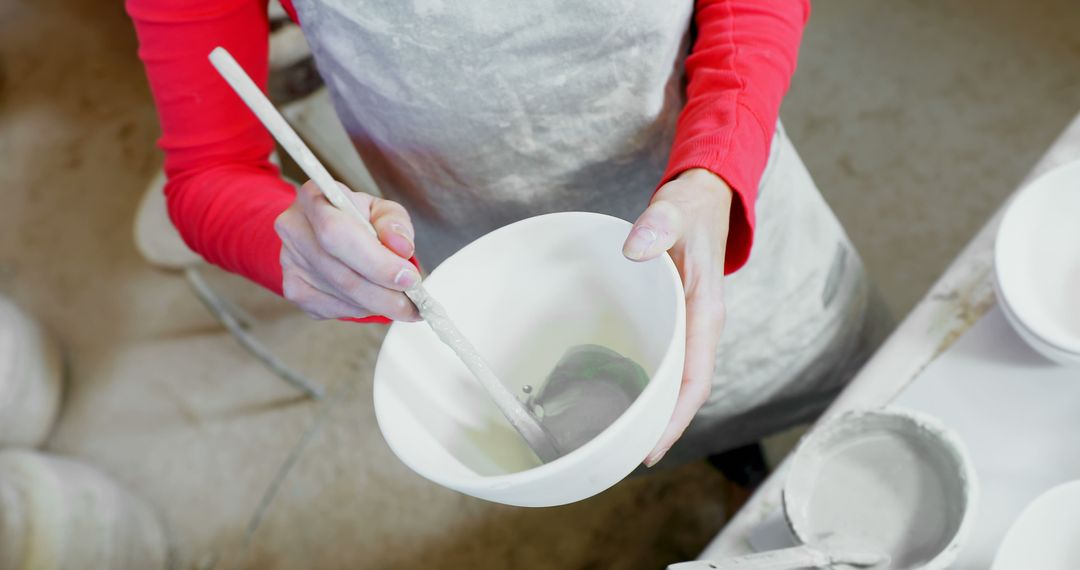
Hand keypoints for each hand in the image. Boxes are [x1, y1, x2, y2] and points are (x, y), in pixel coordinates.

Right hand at [274, 180, 421, 320]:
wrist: (324, 231)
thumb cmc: (357, 219)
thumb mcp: (381, 211)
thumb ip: (395, 224)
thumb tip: (401, 247)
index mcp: (313, 197)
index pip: (338, 233)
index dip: (376, 261)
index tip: (409, 278)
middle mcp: (294, 228)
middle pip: (339, 271)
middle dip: (382, 292)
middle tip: (411, 302)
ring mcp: (290, 261)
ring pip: (339, 295)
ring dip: (377, 304)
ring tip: (403, 304)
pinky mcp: (293, 288)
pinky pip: (333, 308)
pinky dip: (361, 310)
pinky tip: (376, 302)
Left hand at [623, 168, 732, 466]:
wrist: (704, 199)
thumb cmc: (689, 208)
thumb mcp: (673, 212)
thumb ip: (656, 227)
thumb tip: (636, 249)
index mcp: (706, 312)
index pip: (696, 379)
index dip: (675, 418)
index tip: (651, 448)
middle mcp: (701, 327)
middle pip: (687, 392)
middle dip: (663, 428)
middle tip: (626, 458)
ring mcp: (691, 327)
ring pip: (678, 382)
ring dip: (656, 412)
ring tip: (622, 440)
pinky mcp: (679, 322)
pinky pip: (669, 363)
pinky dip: (651, 386)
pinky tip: (626, 397)